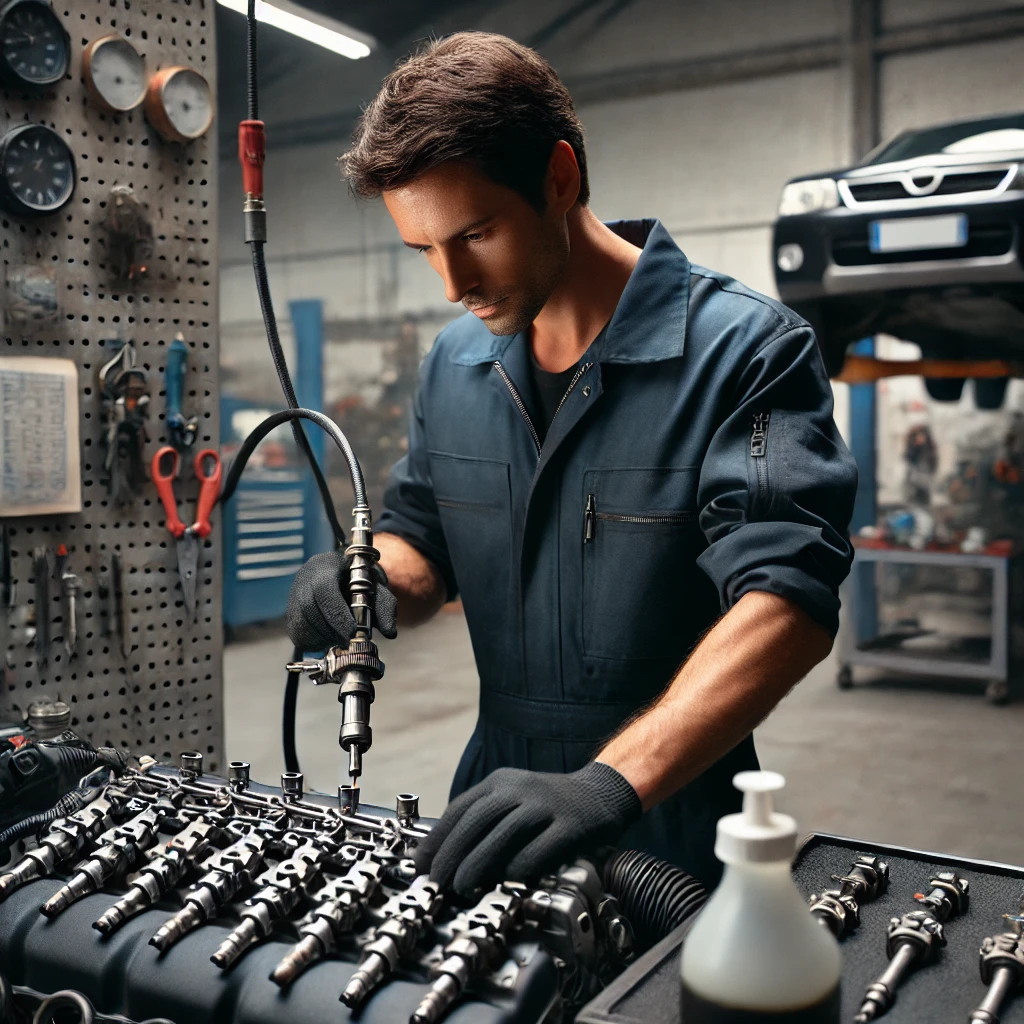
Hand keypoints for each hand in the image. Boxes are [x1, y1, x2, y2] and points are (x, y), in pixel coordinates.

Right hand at [286, 550, 397, 650]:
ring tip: (341, 639)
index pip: (324, 588)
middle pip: (310, 608)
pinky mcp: (291, 614)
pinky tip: (330, 639)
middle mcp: (305, 577)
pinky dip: (315, 642)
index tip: (352, 632)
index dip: (336, 613)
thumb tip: (390, 631)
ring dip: (324, 637)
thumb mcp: (377, 588)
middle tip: (349, 642)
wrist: (344, 578)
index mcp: (327, 564)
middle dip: (332, 629)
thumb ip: (385, 605)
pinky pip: (297, 633)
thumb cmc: (362, 582)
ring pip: (302, 623)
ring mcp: (294, 595)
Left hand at [414, 762, 640, 896]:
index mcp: (502, 782)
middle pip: (477, 820)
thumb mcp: (513, 800)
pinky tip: (507, 882)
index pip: (460, 808)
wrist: (602, 792)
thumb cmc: (549, 805)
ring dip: (479, 862)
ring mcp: (547, 805)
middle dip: (452, 853)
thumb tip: (446, 857)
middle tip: (437, 881)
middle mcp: (521, 789)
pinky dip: (520, 866)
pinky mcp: (571, 825)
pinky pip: (541, 847)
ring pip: (504, 833)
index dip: (438, 837)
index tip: (421, 864)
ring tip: (462, 887)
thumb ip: (484, 822)